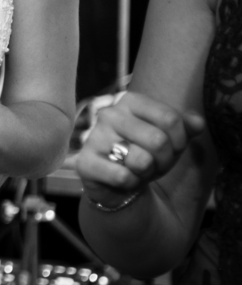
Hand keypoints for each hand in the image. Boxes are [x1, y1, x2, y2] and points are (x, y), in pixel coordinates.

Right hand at [74, 91, 204, 206]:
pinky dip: (131, 184)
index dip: (180, 140)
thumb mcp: (170, 138)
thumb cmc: (145, 153)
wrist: (117, 181)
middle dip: (165, 160)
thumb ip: (186, 126)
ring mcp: (94, 138)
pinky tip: (124, 179)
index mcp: (129, 101)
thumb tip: (197, 122)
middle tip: (156, 163)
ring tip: (139, 170)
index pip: (171, 118)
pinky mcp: (85, 163)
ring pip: (141, 160)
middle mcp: (109, 114)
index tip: (172, 147)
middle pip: (158, 140)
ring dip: (147, 172)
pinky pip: (123, 177)